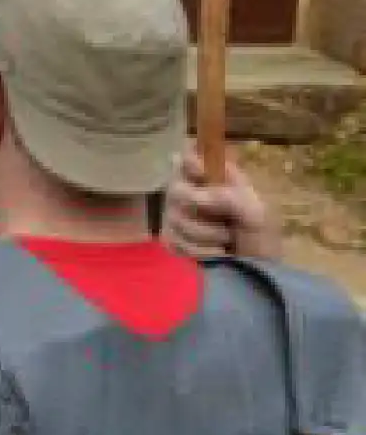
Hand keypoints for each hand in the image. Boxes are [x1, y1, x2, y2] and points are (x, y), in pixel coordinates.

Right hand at [168, 144, 281, 261]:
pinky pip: (172, 241)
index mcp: (216, 180)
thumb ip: (229, 196)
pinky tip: (213, 254)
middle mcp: (193, 193)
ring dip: (205, 235)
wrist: (257, 278)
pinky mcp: (172, 241)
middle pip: (176, 188)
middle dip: (201, 210)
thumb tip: (197, 196)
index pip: (191, 157)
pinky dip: (197, 251)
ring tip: (225, 243)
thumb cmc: (261, 240)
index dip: (191, 164)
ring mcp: (179, 218)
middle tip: (224, 222)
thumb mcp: (256, 213)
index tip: (204, 178)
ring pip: (174, 218)